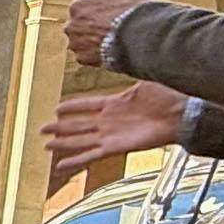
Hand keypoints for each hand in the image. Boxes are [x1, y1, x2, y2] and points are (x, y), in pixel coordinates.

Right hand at [44, 80, 184, 185]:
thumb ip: (132, 74)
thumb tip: (127, 57)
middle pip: (79, 124)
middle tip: (43, 130)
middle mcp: (110, 120)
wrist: (180, 113)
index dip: (72, 107)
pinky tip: (61, 165)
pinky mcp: (115, 147)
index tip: (56, 109)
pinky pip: (90, 156)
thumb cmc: (169, 95)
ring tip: (46, 146)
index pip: (87, 105)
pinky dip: (75, 161)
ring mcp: (111, 135)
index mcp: (116, 102)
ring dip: (63, 143)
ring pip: (81, 140)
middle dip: (60, 128)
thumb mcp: (146, 79)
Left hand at [63, 0, 154, 66]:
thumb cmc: (131, 9)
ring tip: (117, 35)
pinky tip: (114, 46)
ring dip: (97, 37)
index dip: (102, 7)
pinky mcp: (86, 60)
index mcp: (77, 6)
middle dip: (97, 23)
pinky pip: (89, 55)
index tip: (115, 8)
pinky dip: (99, 52)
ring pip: (85, 39)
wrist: (142, 37)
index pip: (85, 6)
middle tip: (117, 22)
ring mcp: (78, 45)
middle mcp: (72, 27)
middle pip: (83, 23)